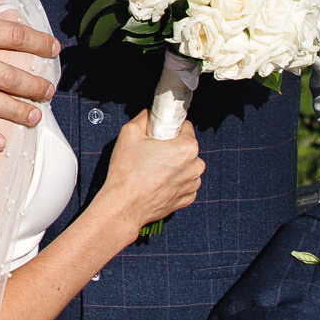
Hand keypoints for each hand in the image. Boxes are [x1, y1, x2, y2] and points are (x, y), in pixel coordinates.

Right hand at [97, 111, 202, 230]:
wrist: (124, 206)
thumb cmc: (127, 173)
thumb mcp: (129, 133)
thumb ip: (144, 118)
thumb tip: (150, 114)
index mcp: (186, 148)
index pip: (185, 127)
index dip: (169, 128)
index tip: (158, 134)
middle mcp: (195, 166)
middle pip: (186, 147)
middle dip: (172, 147)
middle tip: (151, 152)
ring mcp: (192, 185)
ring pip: (186, 166)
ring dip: (174, 165)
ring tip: (151, 169)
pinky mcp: (186, 199)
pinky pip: (183, 183)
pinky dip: (173, 181)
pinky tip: (156, 182)